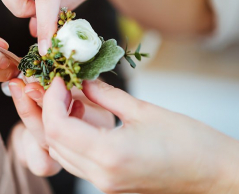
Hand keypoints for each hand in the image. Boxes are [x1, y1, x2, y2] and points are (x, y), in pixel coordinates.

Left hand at [41, 78, 238, 193]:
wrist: (212, 173)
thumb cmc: (188, 141)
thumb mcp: (143, 109)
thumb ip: (105, 95)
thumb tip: (83, 82)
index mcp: (110, 155)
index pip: (57, 128)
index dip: (52, 100)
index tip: (59, 80)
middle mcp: (101, 175)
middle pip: (53, 142)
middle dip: (51, 110)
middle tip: (62, 85)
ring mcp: (104, 184)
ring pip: (61, 153)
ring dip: (59, 125)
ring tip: (72, 99)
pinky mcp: (108, 184)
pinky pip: (76, 161)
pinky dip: (71, 138)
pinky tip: (83, 118)